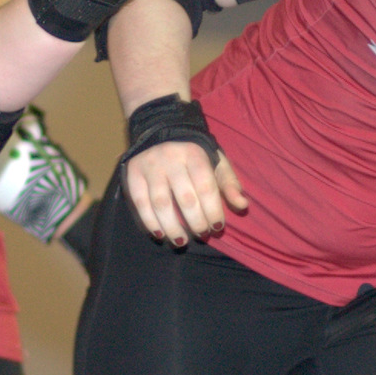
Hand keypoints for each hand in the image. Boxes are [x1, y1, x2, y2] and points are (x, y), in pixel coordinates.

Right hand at [124, 139, 248, 245]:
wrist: (160, 132)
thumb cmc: (194, 155)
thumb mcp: (216, 162)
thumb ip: (229, 184)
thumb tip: (242, 206)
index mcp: (194, 153)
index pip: (206, 187)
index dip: (213, 211)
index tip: (217, 227)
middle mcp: (170, 158)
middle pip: (185, 199)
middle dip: (196, 222)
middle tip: (202, 234)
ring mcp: (150, 165)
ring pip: (161, 204)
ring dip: (173, 227)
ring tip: (182, 241)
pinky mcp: (133, 173)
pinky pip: (140, 203)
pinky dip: (150, 222)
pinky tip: (160, 234)